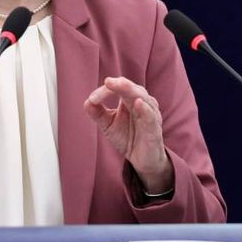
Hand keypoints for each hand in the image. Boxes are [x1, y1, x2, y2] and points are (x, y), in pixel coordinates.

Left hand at [84, 76, 173, 193]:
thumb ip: (98, 114)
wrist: (142, 160)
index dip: (105, 91)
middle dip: (120, 84)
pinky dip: (145, 109)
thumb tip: (87, 102)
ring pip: (143, 98)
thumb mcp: (109, 125)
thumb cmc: (128, 138)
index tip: (92, 99)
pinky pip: (151, 116)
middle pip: (132, 88)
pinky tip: (138, 103)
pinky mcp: (154, 129)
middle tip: (107, 82)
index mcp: (129, 100)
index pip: (118, 88)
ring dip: (131, 91)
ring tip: (121, 85)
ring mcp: (150, 114)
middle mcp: (142, 103)